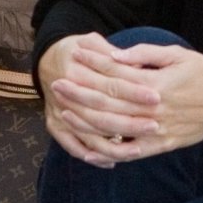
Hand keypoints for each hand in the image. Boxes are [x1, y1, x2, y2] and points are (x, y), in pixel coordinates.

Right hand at [40, 34, 161, 165]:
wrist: (46, 60)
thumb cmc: (76, 49)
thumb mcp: (91, 41)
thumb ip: (113, 53)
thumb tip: (139, 66)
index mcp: (75, 70)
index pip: (110, 84)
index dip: (134, 92)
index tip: (156, 97)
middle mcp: (64, 95)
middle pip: (102, 113)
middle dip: (130, 122)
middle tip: (155, 126)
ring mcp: (58, 113)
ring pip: (89, 134)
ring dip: (114, 145)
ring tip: (138, 150)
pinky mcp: (54, 126)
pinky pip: (72, 146)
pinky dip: (92, 156)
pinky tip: (111, 162)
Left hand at [41, 36, 202, 165]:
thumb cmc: (201, 74)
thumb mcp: (177, 55)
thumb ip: (145, 54)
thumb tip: (116, 54)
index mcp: (156, 84)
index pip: (116, 74)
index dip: (93, 64)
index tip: (74, 55)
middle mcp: (152, 109)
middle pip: (108, 102)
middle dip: (79, 93)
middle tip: (57, 84)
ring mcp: (155, 130)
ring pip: (113, 129)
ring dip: (85, 121)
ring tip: (65, 112)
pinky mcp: (160, 146)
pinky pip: (130, 153)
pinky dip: (108, 153)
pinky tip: (89, 149)